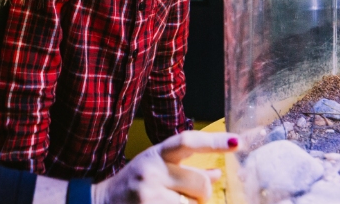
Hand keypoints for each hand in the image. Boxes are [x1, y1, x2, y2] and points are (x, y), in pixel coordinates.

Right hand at [91, 131, 238, 203]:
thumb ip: (188, 171)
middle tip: (189, 197)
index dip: (214, 141)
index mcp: (157, 154)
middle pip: (200, 183)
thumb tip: (218, 173)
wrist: (101, 203)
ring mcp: (148, 194)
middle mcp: (152, 171)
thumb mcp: (158, 170)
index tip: (238, 142)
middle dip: (202, 194)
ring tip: (169, 202)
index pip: (187, 141)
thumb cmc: (134, 185)